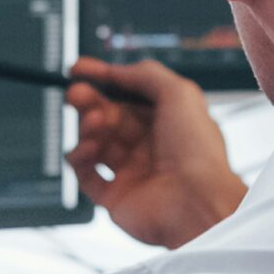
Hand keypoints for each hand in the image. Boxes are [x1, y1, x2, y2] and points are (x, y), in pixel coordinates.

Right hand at [64, 57, 246, 249]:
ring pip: (95, 141)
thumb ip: (146, 74)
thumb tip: (114, 71)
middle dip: (89, 101)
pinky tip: (89, 149)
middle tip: (76, 94)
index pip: (128, 94)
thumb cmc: (197, 151)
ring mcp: (131, 171)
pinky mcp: (115, 197)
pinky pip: (86, 174)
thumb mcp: (180, 93)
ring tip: (94, 124)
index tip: (79, 69)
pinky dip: (81, 158)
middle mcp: (149, 145)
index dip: (103, 79)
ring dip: (87, 127)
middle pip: (107, 115)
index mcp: (167, 121)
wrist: (196, 204)